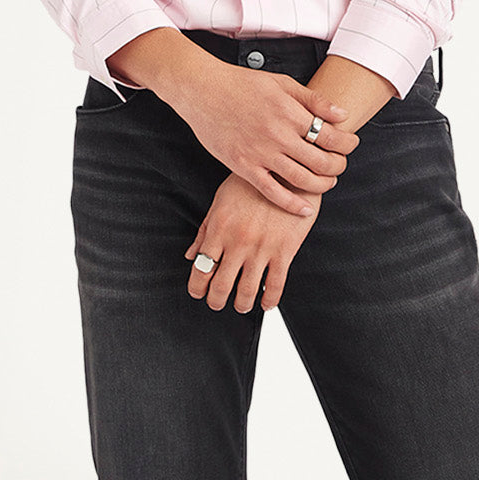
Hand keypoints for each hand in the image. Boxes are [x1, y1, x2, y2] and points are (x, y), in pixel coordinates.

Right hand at [169, 60, 359, 216]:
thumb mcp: (282, 83)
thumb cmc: (241, 83)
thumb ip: (313, 100)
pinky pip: (272, 192)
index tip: (351, 144)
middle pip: (322, 162)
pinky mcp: (243, 167)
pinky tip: (304, 208)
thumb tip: (342, 114)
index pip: (332, 137)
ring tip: (327, 181)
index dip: (348, 144)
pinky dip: (292, 204)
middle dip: (338, 166)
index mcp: (290, 113)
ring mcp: (260, 154)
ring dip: (322, 185)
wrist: (202, 90)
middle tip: (340, 163)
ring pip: (302, 180)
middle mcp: (278, 136)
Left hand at [183, 172, 323, 312]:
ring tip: (241, 306)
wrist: (288, 173)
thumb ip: (205, 229)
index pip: (201, 268)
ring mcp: (261, 248)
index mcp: (219, 228)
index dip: (197, 287)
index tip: (198, 292)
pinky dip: (269, 300)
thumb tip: (190, 255)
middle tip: (216, 303)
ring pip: (247, 291)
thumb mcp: (222, 199)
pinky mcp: (284, 251)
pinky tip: (266, 303)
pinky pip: (275, 285)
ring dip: (241, 305)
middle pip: (221, 285)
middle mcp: (238, 242)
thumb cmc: (252, 183)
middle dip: (216, 301)